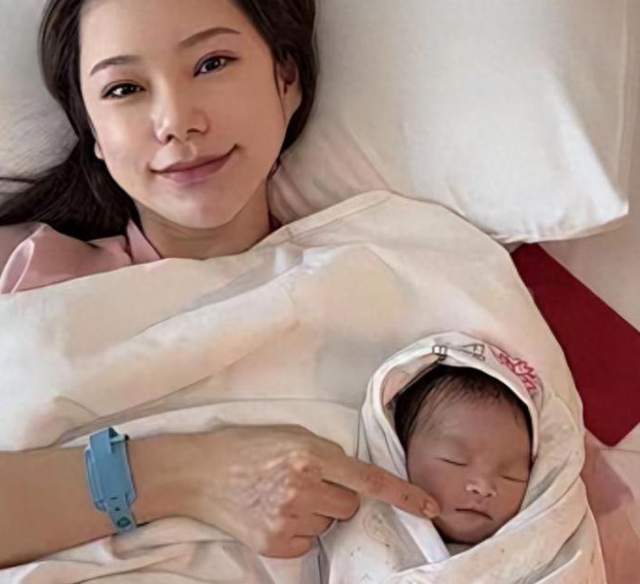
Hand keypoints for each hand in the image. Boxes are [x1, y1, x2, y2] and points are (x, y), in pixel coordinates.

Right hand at [185, 425, 438, 557]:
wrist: (200, 473)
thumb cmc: (247, 447)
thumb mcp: (291, 435)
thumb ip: (327, 455)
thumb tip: (356, 480)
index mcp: (309, 455)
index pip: (368, 479)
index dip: (404, 494)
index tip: (430, 506)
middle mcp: (302, 489)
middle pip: (350, 505)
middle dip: (337, 494)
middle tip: (305, 481)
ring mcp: (288, 520)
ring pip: (329, 523)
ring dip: (316, 512)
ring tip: (283, 495)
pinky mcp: (275, 544)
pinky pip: (310, 541)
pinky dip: (300, 530)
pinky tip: (276, 513)